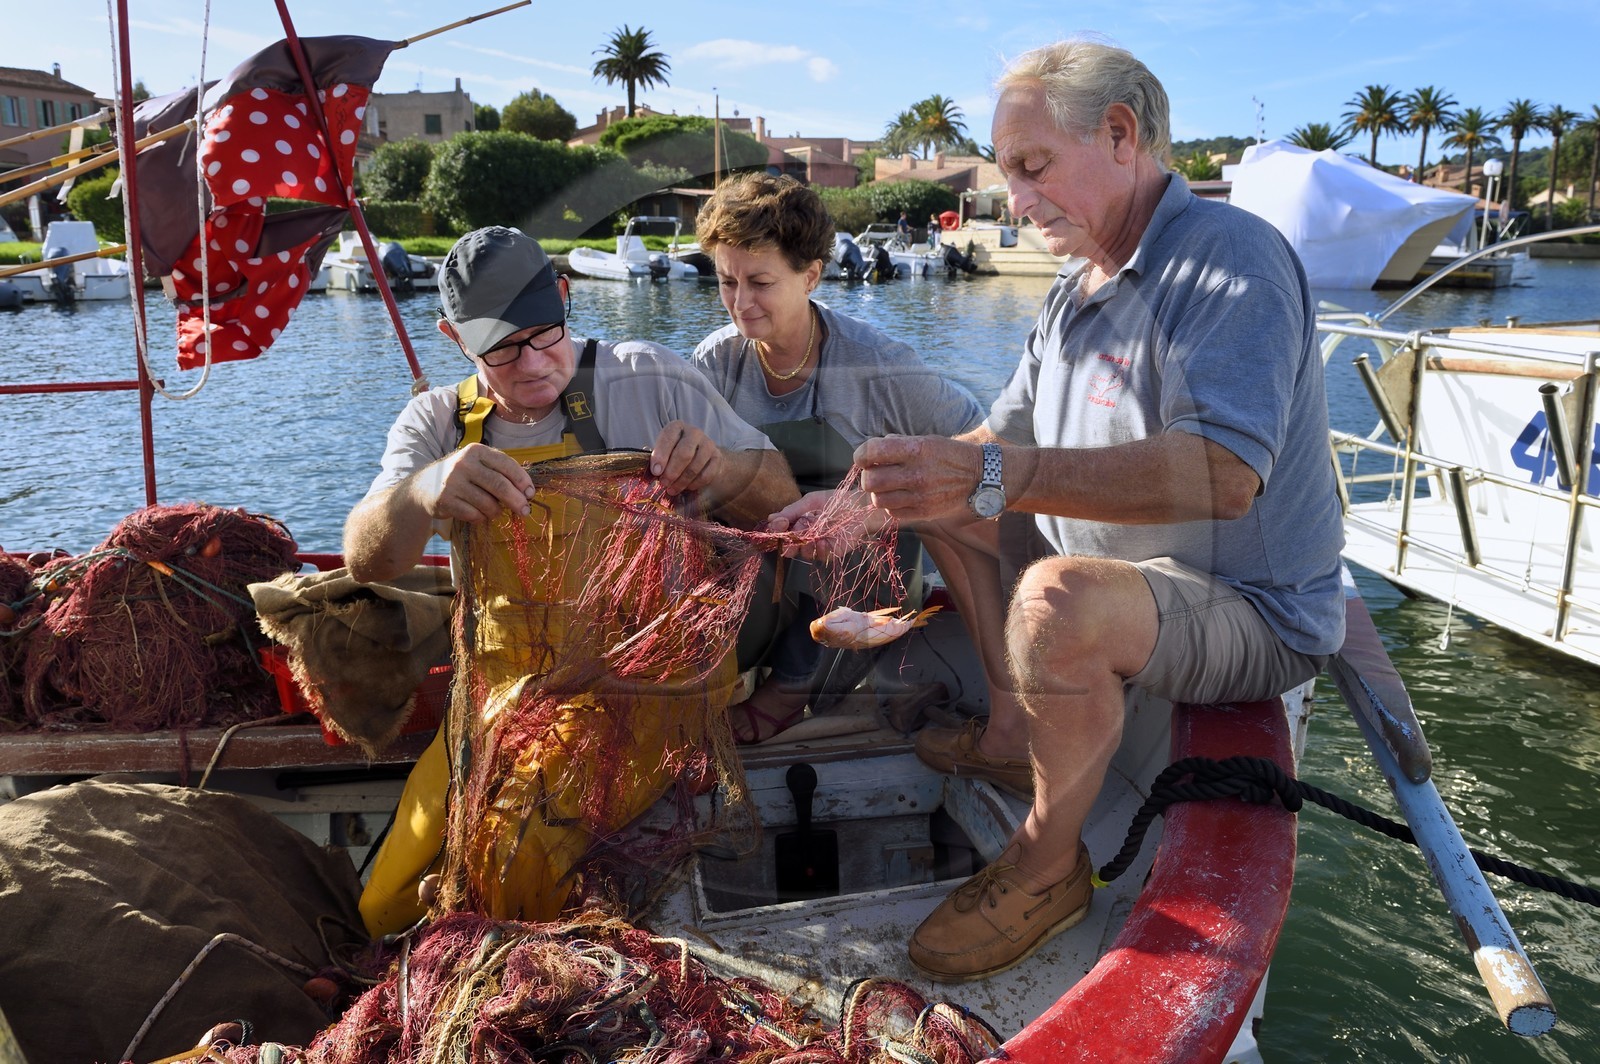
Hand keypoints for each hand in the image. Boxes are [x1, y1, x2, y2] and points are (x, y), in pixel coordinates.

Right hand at [414, 443, 534, 522]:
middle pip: (499, 486)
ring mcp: (453, 482)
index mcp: (476, 451)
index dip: (522, 480)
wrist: (426, 485)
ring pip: (488, 504)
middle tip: (525, 511)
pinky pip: (474, 515)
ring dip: (496, 511)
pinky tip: (478, 513)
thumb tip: (527, 492)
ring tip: (493, 510)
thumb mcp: (479, 464)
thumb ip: (501, 472)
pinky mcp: (445, 500)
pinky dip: (481, 518)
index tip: (530, 493)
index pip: (506, 465)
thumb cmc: (462, 475)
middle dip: (516, 500)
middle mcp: (464, 464)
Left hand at [651, 421, 721, 495]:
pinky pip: (706, 474)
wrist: (701, 454)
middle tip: (664, 483)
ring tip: (672, 489)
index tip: (655, 472)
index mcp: (676, 427)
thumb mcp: (664, 450)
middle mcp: (694, 432)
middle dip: (672, 472)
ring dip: (682, 481)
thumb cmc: (676, 452)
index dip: (661, 456)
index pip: (668, 438)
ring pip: (695, 466)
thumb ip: (657, 457)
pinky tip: (687, 488)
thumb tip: (653, 470)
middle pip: (684, 453)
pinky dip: (695, 484)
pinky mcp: (717, 457)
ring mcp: (708, 444)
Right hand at [765, 488, 886, 560]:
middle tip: (791, 533)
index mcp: (800, 522)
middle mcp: (807, 536)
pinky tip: (823, 541)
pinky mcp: (832, 552)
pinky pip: (820, 557)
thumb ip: (792, 510)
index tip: (778, 523)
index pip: (783, 530)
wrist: (862, 507)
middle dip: (788, 540)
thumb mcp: (811, 501)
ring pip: (803, 553)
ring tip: (811, 534)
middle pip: (790, 545)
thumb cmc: (838, 501)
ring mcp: (819, 545)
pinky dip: (820, 549)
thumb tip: (771, 518)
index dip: (778, 529)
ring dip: (804, 544)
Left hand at [855, 435, 982, 521]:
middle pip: (870, 480)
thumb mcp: (926, 441)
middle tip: (875, 473)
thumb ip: (897, 444)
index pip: (872, 451)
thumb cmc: (949, 455)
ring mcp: (920, 496)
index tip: (863, 458)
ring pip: (877, 499)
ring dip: (877, 493)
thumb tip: (871, 452)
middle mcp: (916, 474)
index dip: (861, 455)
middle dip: (867, 476)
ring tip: (887, 487)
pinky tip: (899, 497)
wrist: (980, 476)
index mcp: (916, 450)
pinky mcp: (924, 512)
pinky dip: (891, 506)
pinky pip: (892, 513)